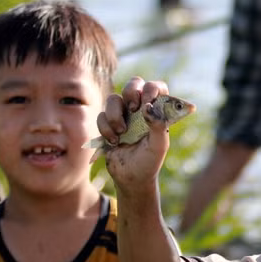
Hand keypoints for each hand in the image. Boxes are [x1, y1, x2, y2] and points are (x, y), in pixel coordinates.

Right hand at [97, 77, 170, 191]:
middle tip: (134, 108)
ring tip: (122, 132)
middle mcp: (140, 109)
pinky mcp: (108, 124)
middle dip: (131, 92)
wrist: (130, 178)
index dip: (152, 89)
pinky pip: (101, 116)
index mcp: (157, 111)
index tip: (148, 101)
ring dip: (115, 115)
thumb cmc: (149, 162)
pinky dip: (106, 128)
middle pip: (134, 83)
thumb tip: (148, 107)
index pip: (157, 87)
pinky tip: (113, 142)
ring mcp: (123, 115)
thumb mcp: (159, 146)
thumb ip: (159, 125)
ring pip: (113, 99)